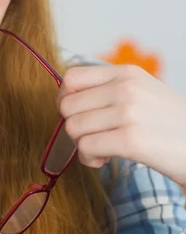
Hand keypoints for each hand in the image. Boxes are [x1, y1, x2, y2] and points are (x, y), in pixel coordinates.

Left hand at [57, 64, 185, 185]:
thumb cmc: (169, 124)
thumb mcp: (143, 92)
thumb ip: (109, 90)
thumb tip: (66, 100)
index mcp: (126, 73)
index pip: (72, 77)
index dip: (65, 99)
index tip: (75, 114)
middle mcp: (126, 88)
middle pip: (67, 105)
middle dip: (73, 126)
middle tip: (91, 136)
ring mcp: (128, 112)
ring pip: (73, 128)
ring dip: (81, 145)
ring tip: (100, 150)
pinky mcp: (131, 140)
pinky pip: (87, 147)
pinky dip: (89, 158)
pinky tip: (104, 160)